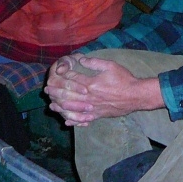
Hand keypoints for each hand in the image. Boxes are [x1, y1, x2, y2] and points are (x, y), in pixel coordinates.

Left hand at [45, 54, 164, 126]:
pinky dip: (73, 121)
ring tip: (51, 105)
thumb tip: (82, 60)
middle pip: (68, 95)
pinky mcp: (97, 115)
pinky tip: (66, 121)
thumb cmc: (124, 79)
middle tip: (46, 90)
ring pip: (72, 109)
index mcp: (91, 84)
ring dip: (60, 107)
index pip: (72, 80)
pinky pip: (83, 120)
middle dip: (56, 92)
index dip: (62, 77)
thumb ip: (95, 62)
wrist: (135, 95)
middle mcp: (89, 97)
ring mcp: (92, 108)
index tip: (55, 74)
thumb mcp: (111, 66)